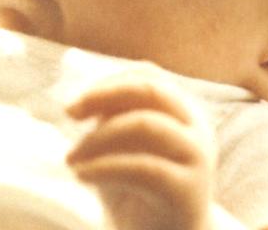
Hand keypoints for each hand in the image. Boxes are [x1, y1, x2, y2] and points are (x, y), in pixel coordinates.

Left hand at [66, 74, 215, 229]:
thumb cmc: (132, 190)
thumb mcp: (115, 146)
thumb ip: (107, 117)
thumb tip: (80, 101)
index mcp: (181, 112)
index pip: (146, 75)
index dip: (106, 82)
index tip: (73, 106)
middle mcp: (196, 128)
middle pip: (151, 88)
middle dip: (103, 94)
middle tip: (68, 112)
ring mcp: (198, 158)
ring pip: (144, 123)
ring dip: (97, 137)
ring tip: (71, 158)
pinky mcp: (189, 191)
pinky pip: (143, 167)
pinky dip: (103, 167)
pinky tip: (80, 175)